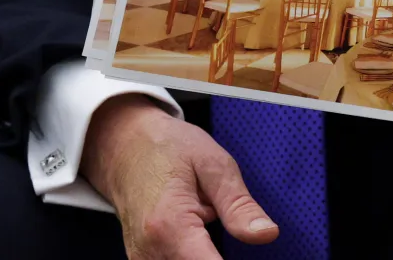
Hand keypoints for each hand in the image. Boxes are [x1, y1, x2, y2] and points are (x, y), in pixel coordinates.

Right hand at [81, 95, 277, 258]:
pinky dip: (190, 252)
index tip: (243, 241)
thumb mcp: (213, 164)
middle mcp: (149, 252)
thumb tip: (267, 234)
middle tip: (217, 213)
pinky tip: (193, 231)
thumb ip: (239, 206)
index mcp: (170, 226)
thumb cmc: (169, 148)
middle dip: (218, 254)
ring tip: (203, 215)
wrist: (125, 144)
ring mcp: (141, 259)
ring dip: (203, 252)